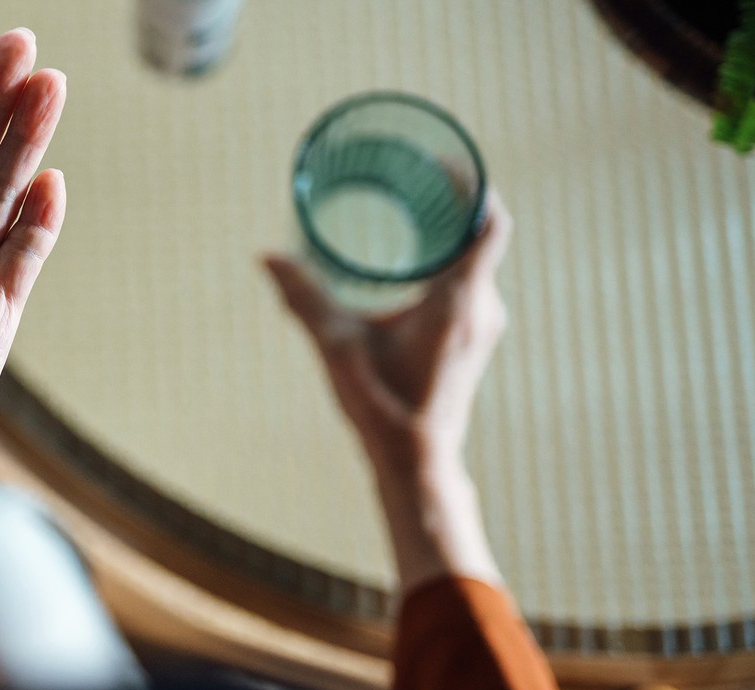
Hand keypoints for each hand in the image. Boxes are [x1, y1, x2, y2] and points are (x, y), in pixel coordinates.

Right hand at [264, 191, 513, 588]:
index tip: (442, 162)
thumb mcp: (337, 347)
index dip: (472, 184)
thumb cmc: (382, 407)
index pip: (488, 222)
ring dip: (450, 232)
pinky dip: (448, 260)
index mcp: (459, 301)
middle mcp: (482, 308)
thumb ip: (303, 298)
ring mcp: (483, 325)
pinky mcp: (473, 340)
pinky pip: (470, 282)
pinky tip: (415, 259)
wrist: (417, 462)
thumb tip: (266, 256)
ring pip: (476, 260)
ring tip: (412, 208)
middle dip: (451, 201)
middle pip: (481, 234)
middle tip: (414, 176)